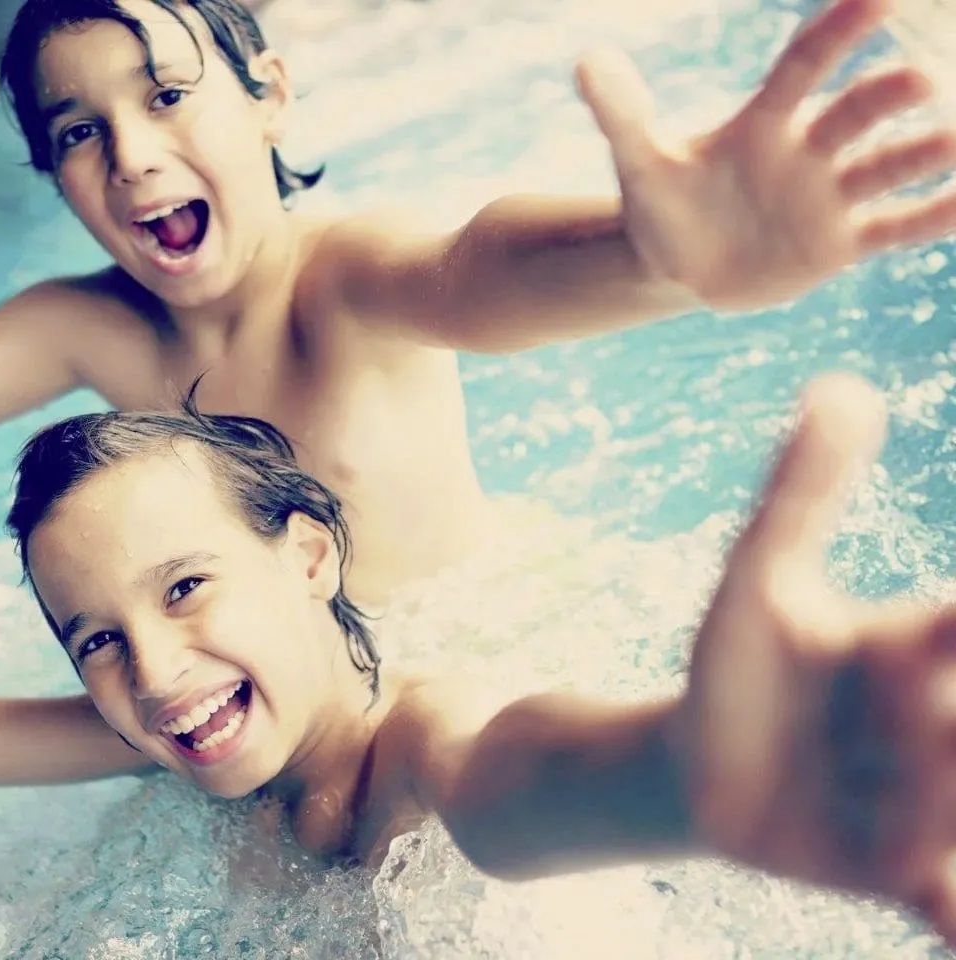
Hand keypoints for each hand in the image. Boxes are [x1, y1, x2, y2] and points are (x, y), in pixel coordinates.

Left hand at [577, 0, 955, 310]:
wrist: (674, 265)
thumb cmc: (659, 202)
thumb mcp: (638, 161)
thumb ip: (621, 113)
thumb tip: (586, 59)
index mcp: (763, 120)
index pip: (804, 65)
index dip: (838, 32)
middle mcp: (808, 148)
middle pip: (855, 113)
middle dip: (888, 96)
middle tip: (922, 82)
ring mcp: (830, 195)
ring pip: (887, 167)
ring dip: (924, 153)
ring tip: (955, 142)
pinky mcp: (841, 243)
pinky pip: (896, 227)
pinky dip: (934, 217)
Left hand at [679, 371, 955, 940]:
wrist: (700, 768)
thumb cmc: (737, 663)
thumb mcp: (758, 578)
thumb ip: (802, 494)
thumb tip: (846, 384)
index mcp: (922, 641)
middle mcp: (946, 718)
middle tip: (927, 703)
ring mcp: (933, 801)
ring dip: (954, 801)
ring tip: (933, 819)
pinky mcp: (903, 872)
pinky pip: (950, 900)